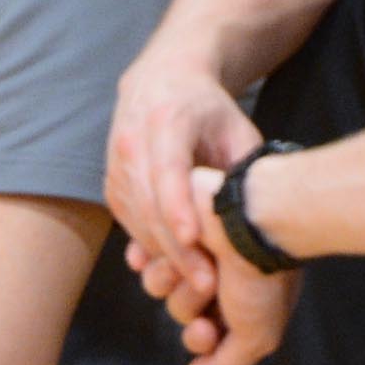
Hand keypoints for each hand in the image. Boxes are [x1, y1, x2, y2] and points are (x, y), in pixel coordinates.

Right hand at [107, 44, 260, 307]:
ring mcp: (116, 161)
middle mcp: (133, 138)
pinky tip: (179, 261)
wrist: (163, 80)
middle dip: (176, 249)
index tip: (194, 240)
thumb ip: (244, 170)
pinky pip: (128, 222)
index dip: (179, 206)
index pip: (168, 168)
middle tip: (207, 285)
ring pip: (136, 219)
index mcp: (168, 118)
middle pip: (149, 203)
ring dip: (165, 255)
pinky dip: (151, 246)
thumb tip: (253, 218)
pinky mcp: (111, 182)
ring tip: (199, 281)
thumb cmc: (210, 110)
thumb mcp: (238, 129)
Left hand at [150, 167, 299, 364]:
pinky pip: (145, 260)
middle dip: (190, 306)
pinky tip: (178, 250)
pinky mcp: (169, 228)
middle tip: (210, 286)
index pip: (205, 336)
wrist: (251, 218)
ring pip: (161, 288)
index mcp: (238, 299)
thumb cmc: (262, 278)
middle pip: (180, 311)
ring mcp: (190, 250)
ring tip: (203, 262)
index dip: (202, 341)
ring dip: (180, 281)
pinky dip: (159, 260)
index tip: (208, 330)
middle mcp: (212, 275)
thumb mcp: (258, 337)